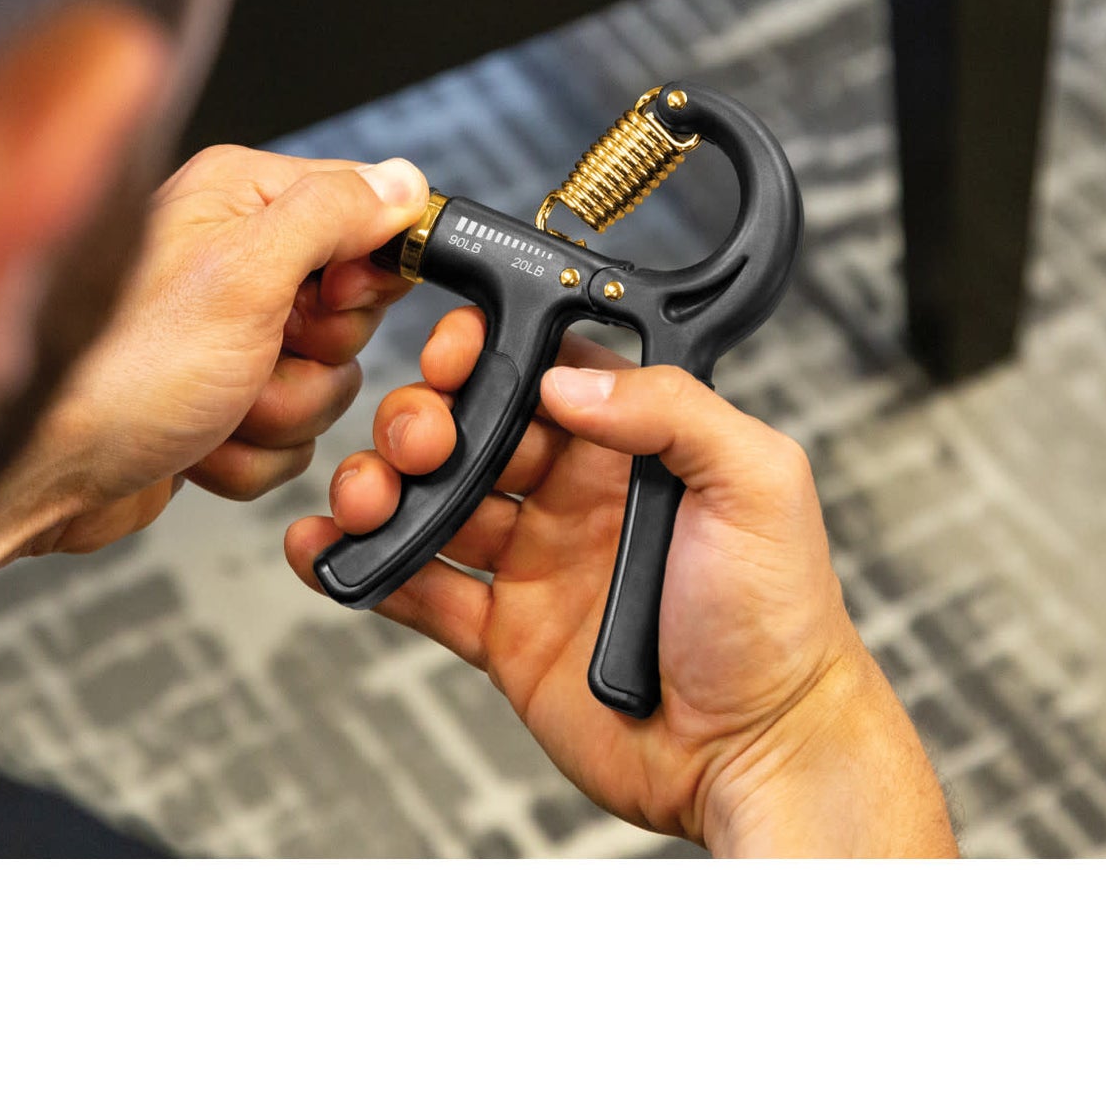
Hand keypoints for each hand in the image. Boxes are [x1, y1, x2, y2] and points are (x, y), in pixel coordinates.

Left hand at [0, 146, 426, 595]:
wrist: (34, 477)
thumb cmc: (111, 373)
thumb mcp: (243, 275)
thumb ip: (333, 215)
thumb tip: (403, 181)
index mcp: (237, 199)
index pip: (362, 211)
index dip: (360, 274)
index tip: (321, 303)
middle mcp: (231, 259)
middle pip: (351, 311)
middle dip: (311, 361)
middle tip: (253, 359)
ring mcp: (223, 338)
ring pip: (323, 386)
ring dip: (276, 418)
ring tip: (210, 410)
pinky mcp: (214, 404)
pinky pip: (285, 438)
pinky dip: (247, 457)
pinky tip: (193, 446)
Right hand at [285, 308, 955, 856]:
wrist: (758, 754)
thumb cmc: (780, 622)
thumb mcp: (757, 485)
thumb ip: (672, 409)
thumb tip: (565, 378)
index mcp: (632, 446)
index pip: (541, 368)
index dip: (488, 352)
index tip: (454, 352)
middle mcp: (574, 495)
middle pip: (470, 430)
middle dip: (421, 421)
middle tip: (418, 444)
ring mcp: (533, 565)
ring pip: (431, 504)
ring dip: (382, 489)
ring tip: (365, 500)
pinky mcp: (502, 635)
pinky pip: (419, 591)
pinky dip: (364, 569)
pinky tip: (326, 550)